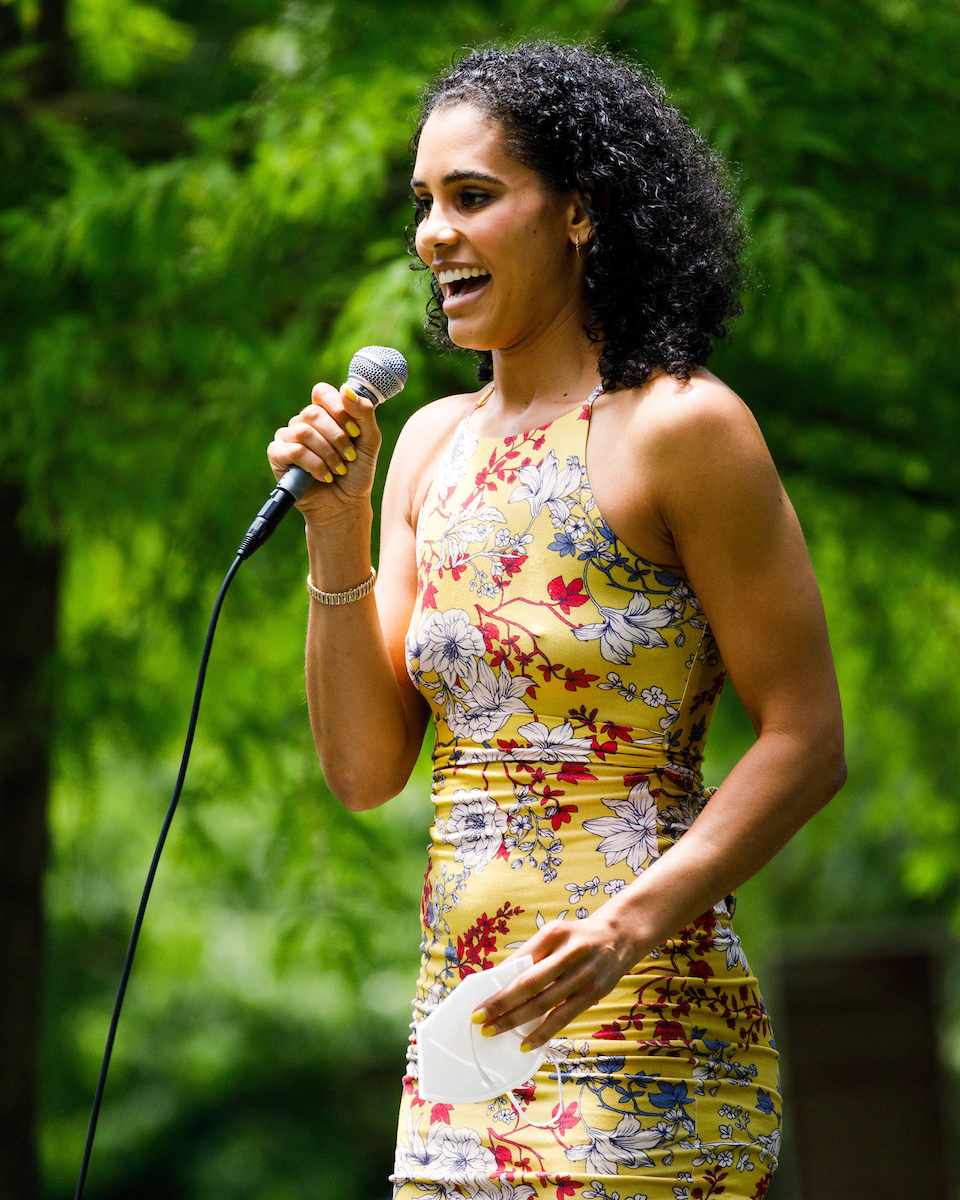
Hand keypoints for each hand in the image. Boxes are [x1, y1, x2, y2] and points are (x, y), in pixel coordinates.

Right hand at [267, 381, 381, 524]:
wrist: (346, 504)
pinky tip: (324, 476)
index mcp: (324, 413)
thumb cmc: (356, 472)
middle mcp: (303, 421)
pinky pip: (293, 451)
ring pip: (303, 432)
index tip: (355, 432)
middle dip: (337, 438)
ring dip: (327, 454)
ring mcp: (288, 437)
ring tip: (338, 469)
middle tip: (349, 456)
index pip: (322, 392)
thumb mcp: (369, 441)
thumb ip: (364, 414)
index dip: (338, 409)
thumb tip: (346, 389)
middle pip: (313, 413)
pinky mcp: (277, 455)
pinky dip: (314, 465)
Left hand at [471, 909, 643, 1049]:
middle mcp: (569, 953)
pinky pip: (564, 1017)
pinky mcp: (594, 994)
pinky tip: (527, 1043)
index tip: (478, 1000)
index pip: (518, 961)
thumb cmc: (577, 938)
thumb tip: (500, 982)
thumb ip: (531, 955)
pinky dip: (543, 1032)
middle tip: (479, 1019)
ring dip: (516, 1021)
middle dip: (501, 1004)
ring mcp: (583, 974)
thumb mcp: (554, 936)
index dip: (497, 982)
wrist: (620, 936)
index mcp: (553, 934)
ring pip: (544, 1004)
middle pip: (529, 984)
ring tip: (494, 1032)